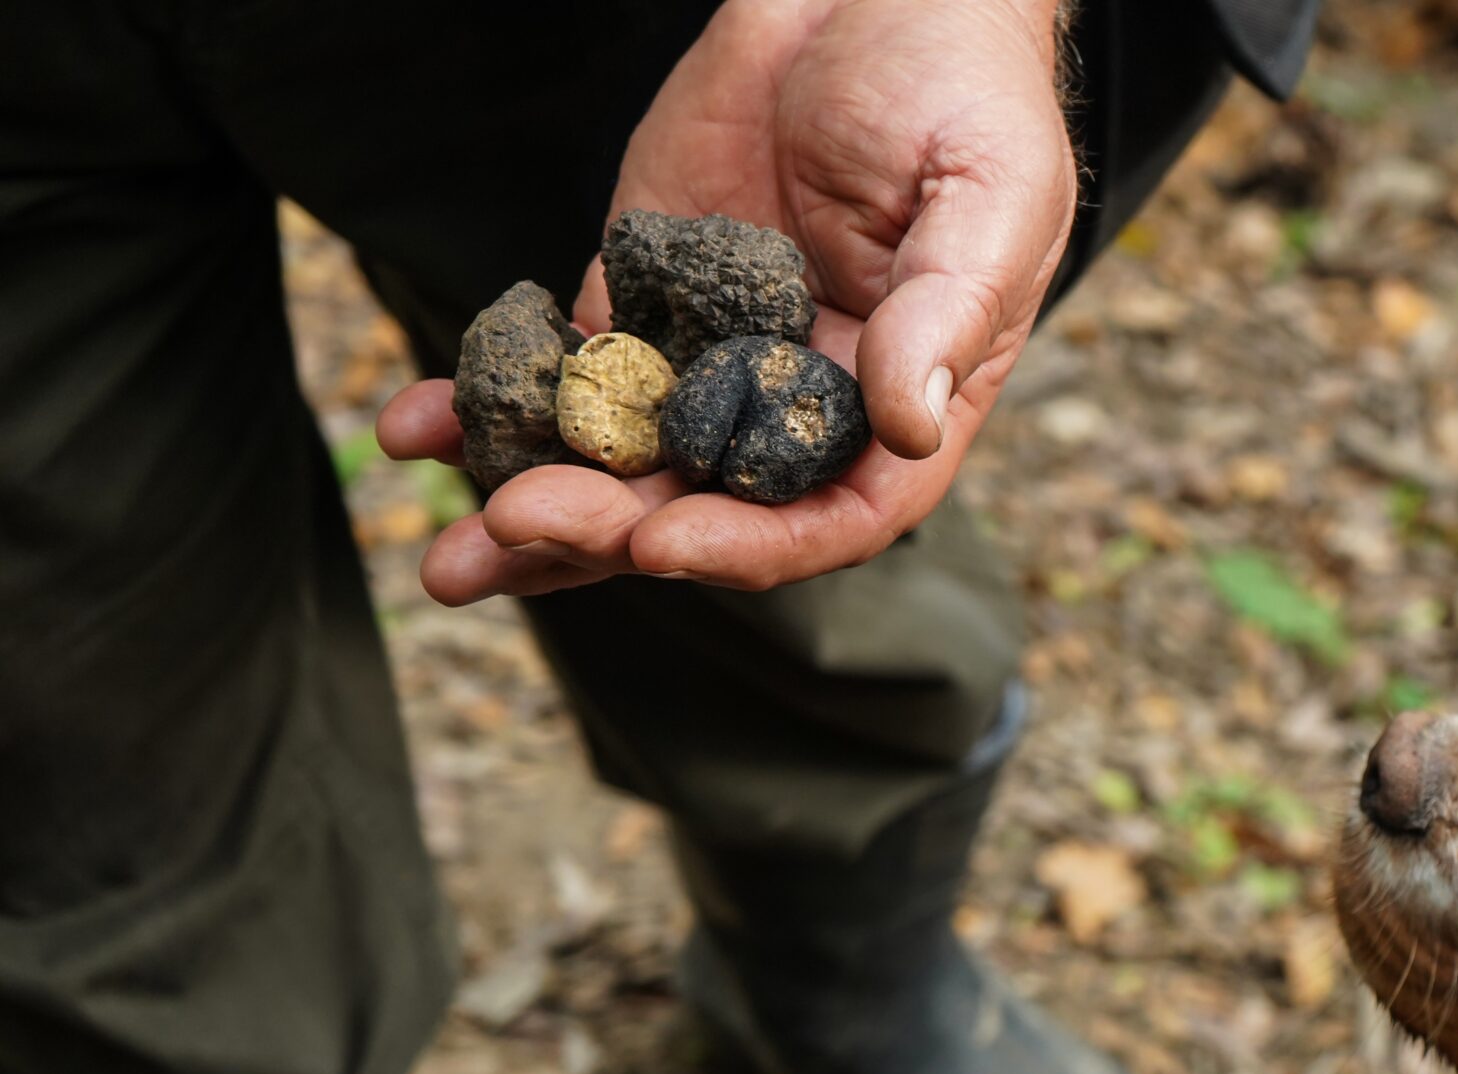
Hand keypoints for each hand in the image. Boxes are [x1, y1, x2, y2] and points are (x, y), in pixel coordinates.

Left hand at [380, 0, 1071, 603]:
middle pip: (699, 502)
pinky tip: (423, 426)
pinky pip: (560, 369)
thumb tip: (909, 429)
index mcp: (894, 404)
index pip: (825, 517)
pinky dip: (490, 404)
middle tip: (515, 523)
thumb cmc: (963, 90)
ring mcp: (707, 354)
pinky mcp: (636, 294)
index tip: (658, 541)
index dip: (745, 544)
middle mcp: (796, 401)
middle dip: (604, 528)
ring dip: (532, 505)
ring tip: (446, 553)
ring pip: (617, 461)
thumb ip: (944, 312)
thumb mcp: (988, 198)